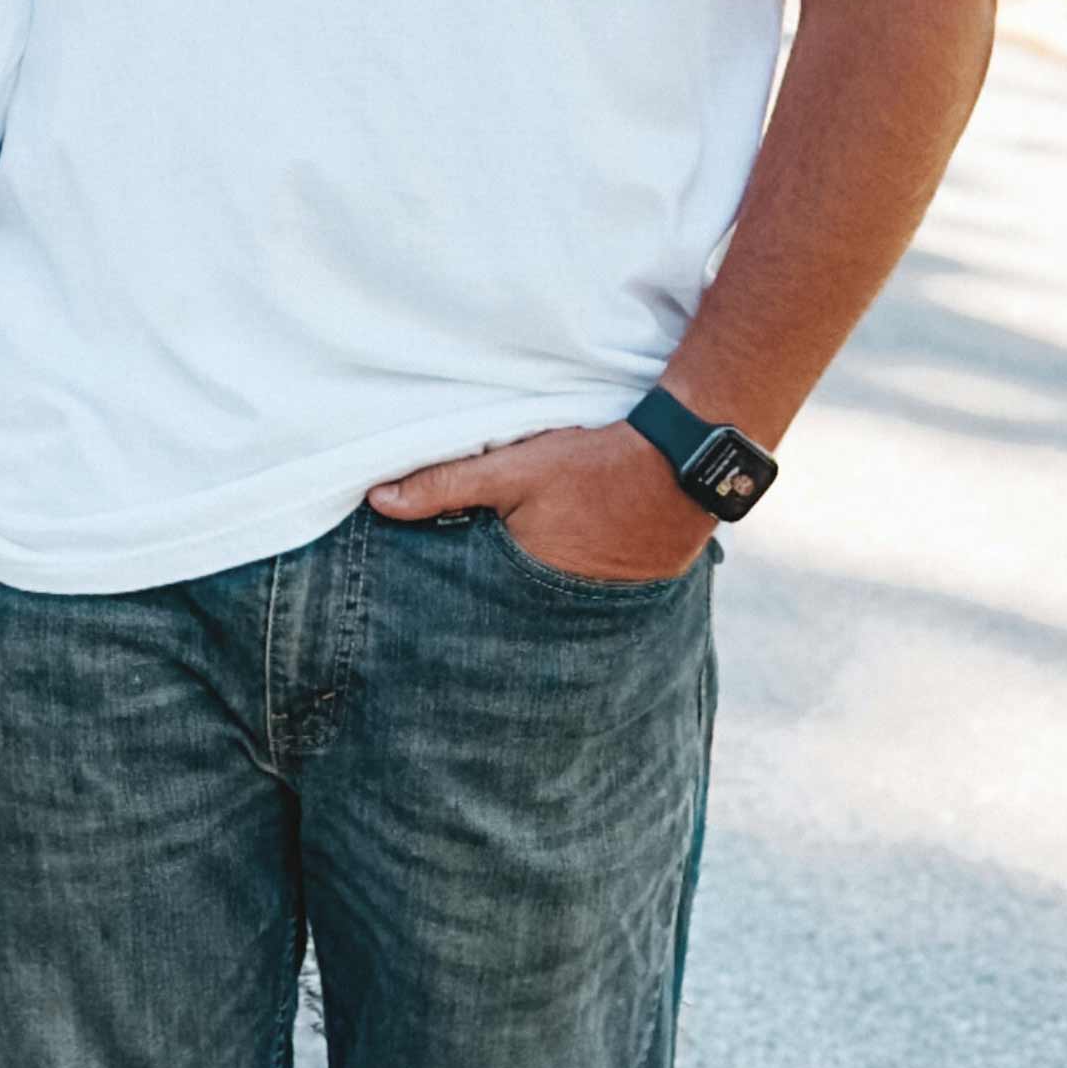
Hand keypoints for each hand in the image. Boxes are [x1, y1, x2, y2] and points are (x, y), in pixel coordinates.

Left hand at [367, 418, 713, 582]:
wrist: (688, 459)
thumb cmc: (595, 463)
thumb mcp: (512, 469)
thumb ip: (445, 485)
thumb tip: (378, 501)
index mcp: (529, 582)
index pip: (476, 604)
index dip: (451, 599)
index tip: (420, 602)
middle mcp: (568, 608)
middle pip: (514, 608)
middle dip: (490, 604)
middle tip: (455, 603)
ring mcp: (609, 605)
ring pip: (551, 604)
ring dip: (532, 594)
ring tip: (509, 584)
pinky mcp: (637, 592)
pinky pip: (590, 596)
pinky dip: (572, 582)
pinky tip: (562, 566)